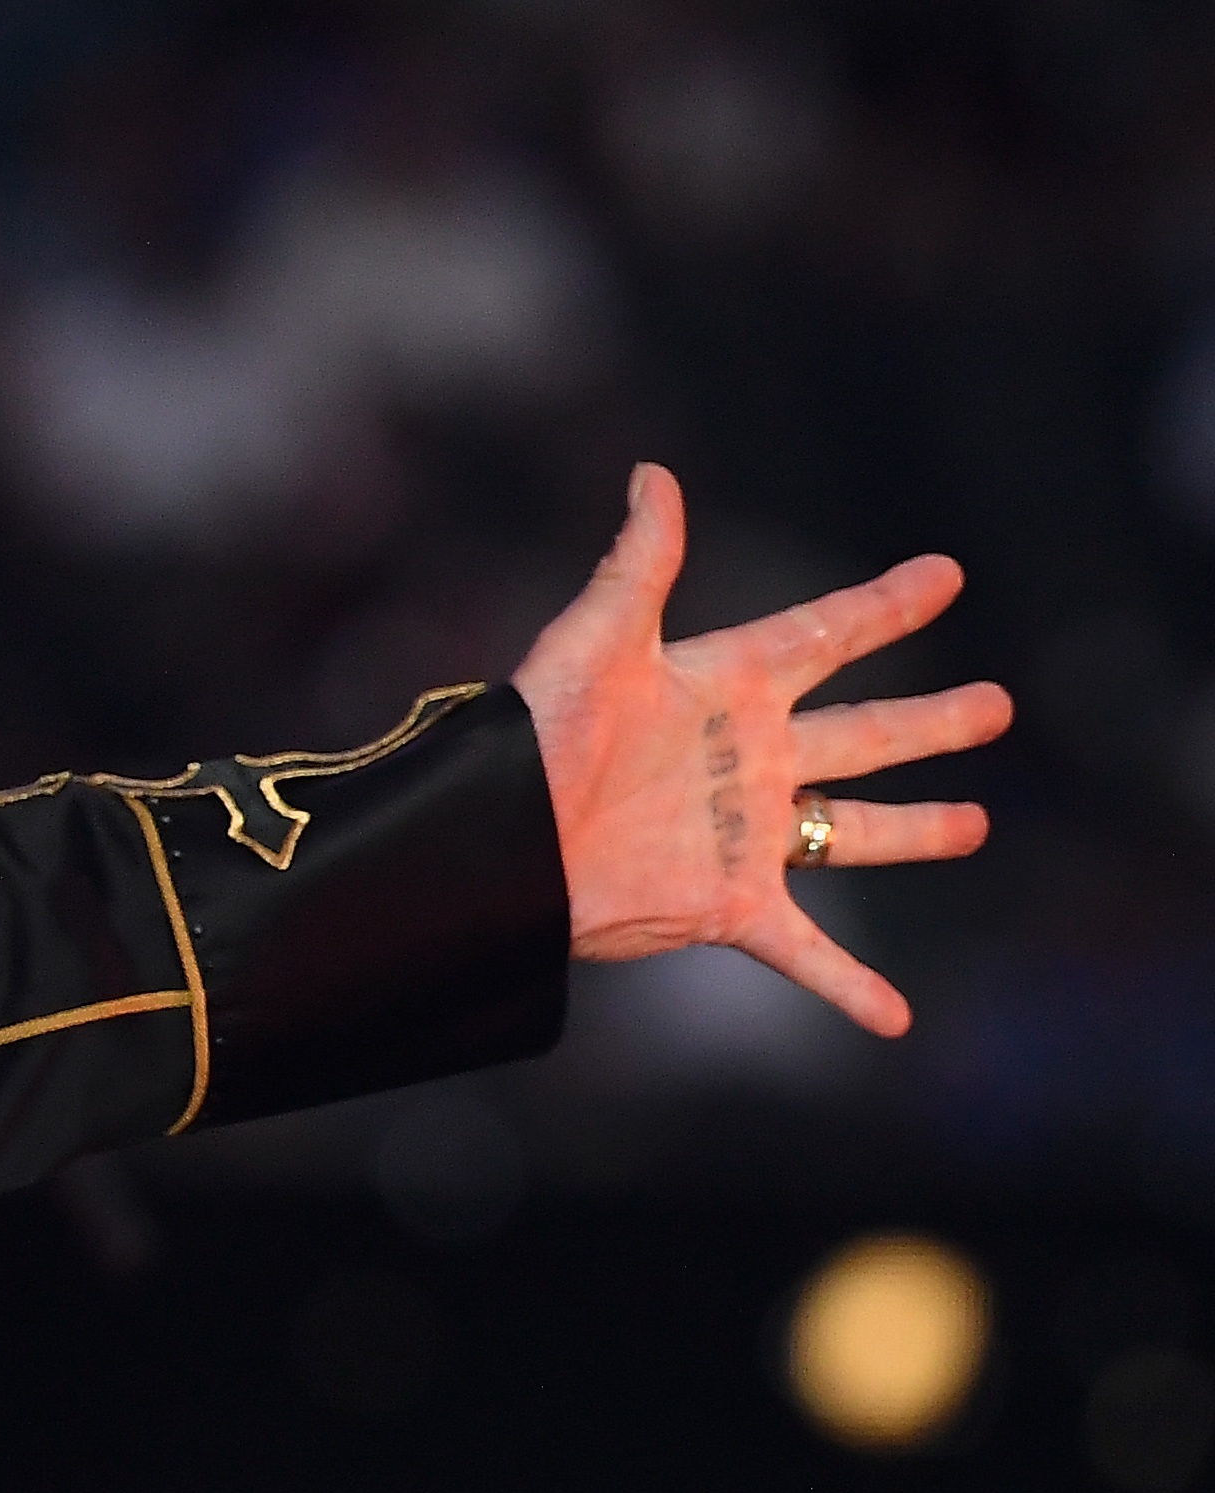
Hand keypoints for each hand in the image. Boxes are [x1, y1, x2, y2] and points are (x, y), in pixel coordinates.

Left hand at [513, 465, 1009, 1036]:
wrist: (496, 845)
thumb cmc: (535, 737)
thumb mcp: (595, 643)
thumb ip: (637, 564)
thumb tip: (653, 473)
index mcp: (724, 686)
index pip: (824, 636)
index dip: (884, 607)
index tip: (944, 575)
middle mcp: (748, 759)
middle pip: (864, 736)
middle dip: (930, 723)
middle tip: (996, 706)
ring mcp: (745, 834)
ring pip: (855, 833)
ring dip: (918, 832)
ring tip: (977, 823)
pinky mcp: (727, 905)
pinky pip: (805, 951)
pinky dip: (850, 987)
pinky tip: (895, 1018)